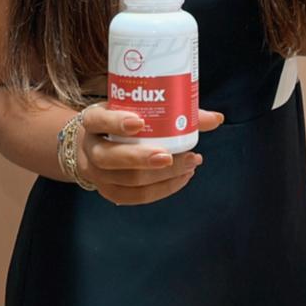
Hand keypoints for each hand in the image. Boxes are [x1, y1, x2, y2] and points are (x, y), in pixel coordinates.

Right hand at [77, 103, 222, 205]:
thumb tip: (216, 118)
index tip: (139, 122)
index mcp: (92, 120)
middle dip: (142, 158)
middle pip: (110, 157)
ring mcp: (96, 174)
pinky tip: (181, 178)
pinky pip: (134, 197)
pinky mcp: (108, 192)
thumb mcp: (134, 108)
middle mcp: (90, 148)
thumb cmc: (121, 120)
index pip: (98, 120)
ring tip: (189, 165)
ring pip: (125, 180)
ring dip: (160, 175)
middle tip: (170, 156)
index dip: (116, 121)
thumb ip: (172, 109)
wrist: (93, 143)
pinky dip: (161, 189)